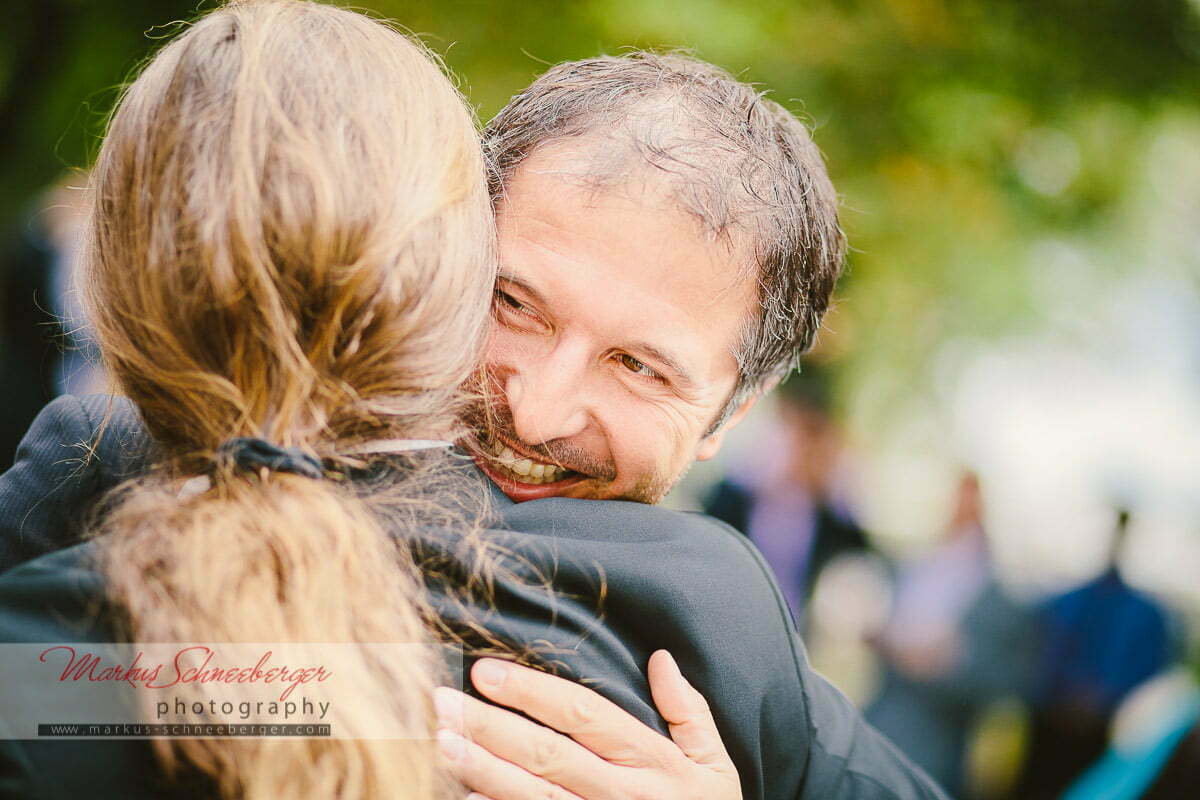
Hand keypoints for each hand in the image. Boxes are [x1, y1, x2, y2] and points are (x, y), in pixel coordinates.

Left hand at [434, 650, 740, 799]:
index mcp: (652, 763)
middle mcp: (621, 796)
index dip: (532, 692)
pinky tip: (459, 799)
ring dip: (480, 771)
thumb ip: (690, 711)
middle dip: (489, 726)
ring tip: (438, 744)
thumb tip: (661, 658)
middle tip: (438, 701)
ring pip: (532, 798)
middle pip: (545, 755)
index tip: (484, 671)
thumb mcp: (715, 765)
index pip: (583, 716)